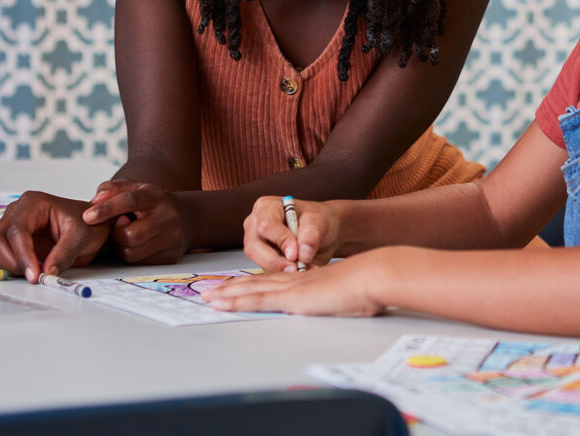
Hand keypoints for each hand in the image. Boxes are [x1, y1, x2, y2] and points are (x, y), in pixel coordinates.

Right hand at [0, 191, 112, 280]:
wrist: (92, 228)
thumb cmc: (87, 224)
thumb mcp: (82, 237)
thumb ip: (64, 254)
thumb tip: (47, 271)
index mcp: (34, 203)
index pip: (18, 231)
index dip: (23, 255)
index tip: (33, 274)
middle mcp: (17, 212)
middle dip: (12, 261)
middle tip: (33, 274)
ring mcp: (10, 226)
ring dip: (7, 266)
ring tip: (33, 270)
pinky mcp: (8, 241)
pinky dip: (5, 268)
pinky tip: (27, 269)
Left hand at [83, 179, 189, 264]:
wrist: (186, 217)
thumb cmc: (151, 203)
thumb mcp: (135, 188)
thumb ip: (112, 189)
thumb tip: (95, 201)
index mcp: (155, 195)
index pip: (130, 200)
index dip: (107, 208)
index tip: (87, 216)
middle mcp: (167, 216)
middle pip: (129, 235)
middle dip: (116, 234)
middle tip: (119, 226)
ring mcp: (172, 237)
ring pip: (132, 253)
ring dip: (122, 247)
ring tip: (128, 235)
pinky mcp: (171, 255)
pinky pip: (140, 263)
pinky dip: (133, 255)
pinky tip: (138, 244)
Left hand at [204, 251, 386, 316]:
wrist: (371, 276)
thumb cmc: (367, 287)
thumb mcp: (350, 294)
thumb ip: (341, 298)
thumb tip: (347, 304)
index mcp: (307, 280)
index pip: (273, 282)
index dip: (253, 284)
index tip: (237, 288)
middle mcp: (295, 281)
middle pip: (256, 283)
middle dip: (232, 288)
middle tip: (211, 291)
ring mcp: (291, 288)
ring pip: (251, 289)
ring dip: (227, 293)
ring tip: (208, 297)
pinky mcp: (291, 297)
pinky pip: (257, 300)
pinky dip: (237, 301)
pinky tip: (222, 303)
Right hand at [243, 196, 340, 271]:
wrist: (323, 233)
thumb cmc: (318, 221)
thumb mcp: (320, 221)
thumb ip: (311, 233)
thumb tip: (302, 253)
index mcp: (266, 207)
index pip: (266, 225)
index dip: (281, 241)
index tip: (296, 253)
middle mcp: (255, 225)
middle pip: (254, 247)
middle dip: (276, 261)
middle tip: (297, 268)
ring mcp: (256, 244)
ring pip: (259, 262)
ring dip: (282, 270)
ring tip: (304, 268)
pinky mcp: (261, 260)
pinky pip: (267, 272)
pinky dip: (284, 275)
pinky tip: (300, 271)